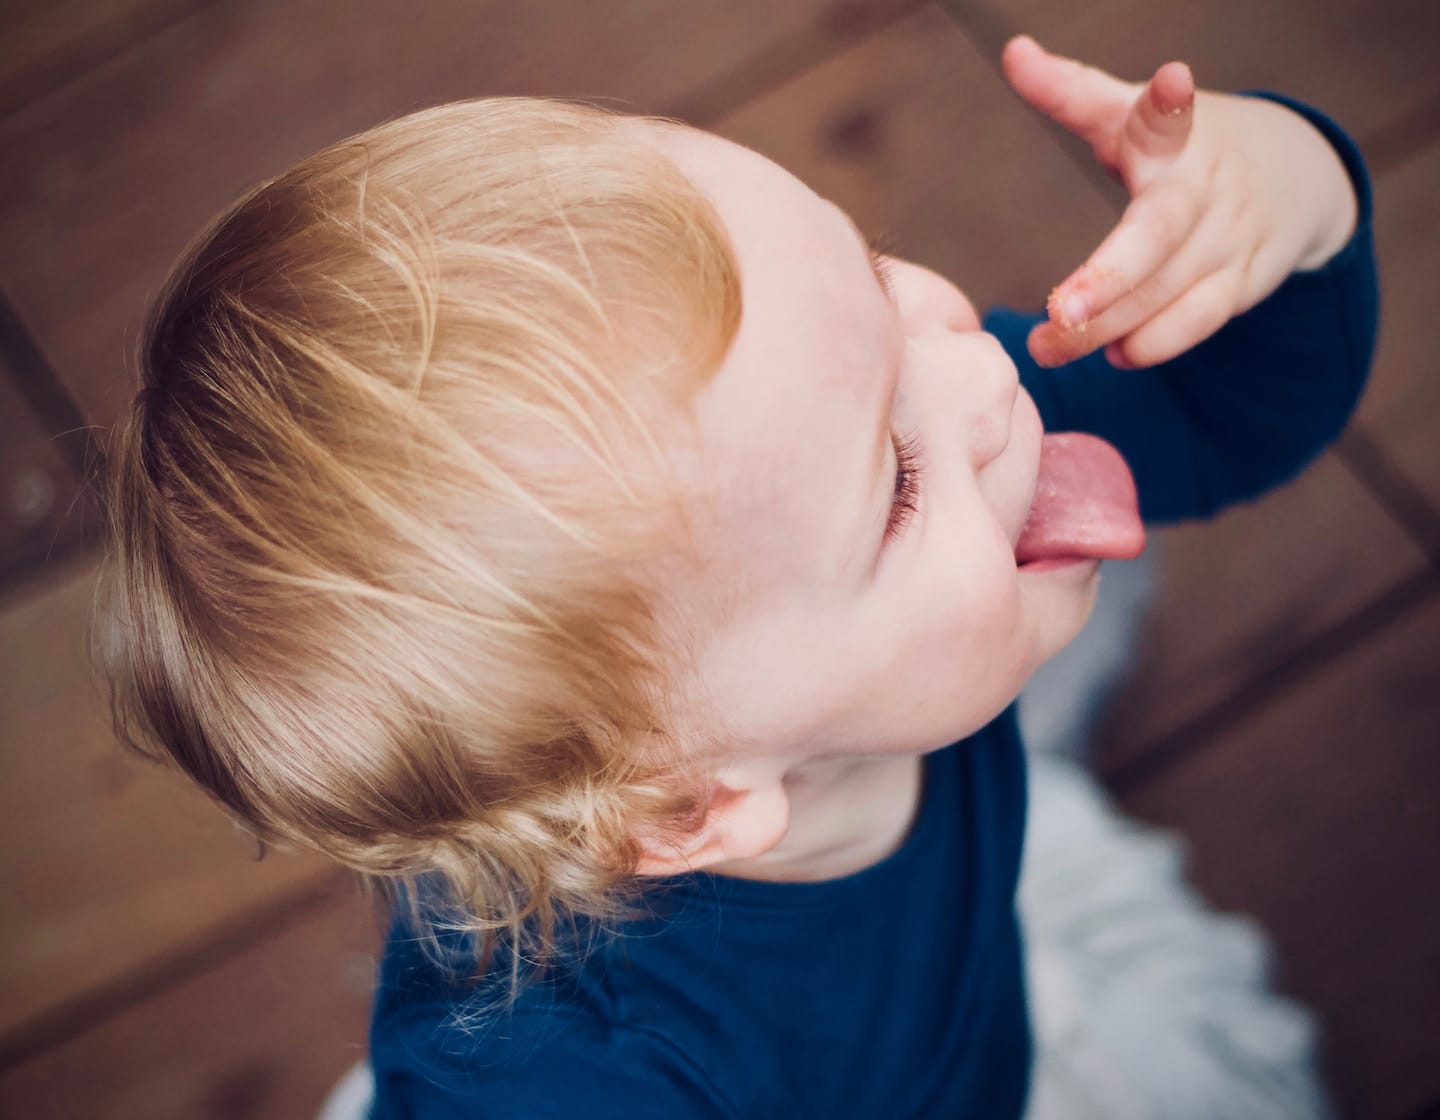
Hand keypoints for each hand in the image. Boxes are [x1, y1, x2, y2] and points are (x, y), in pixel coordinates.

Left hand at [1001, 35, 1358, 368]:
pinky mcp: (1243, 283)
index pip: (1171, 116)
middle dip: (1110, 278)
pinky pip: (1199, 321)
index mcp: (1176, 136)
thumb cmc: (1182, 144)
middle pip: (1159, 235)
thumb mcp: (1131, 113)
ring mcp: (1229, 238)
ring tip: (1049, 346)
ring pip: (1168, 291)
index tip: (1172, 81)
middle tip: (1058, 312)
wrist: (1291, 173)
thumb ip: (1070, 91)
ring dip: (1108, 327)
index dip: (1169, 101)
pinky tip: (1115, 356)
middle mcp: (1206, 187)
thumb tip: (1013, 52)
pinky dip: (1155, 343)